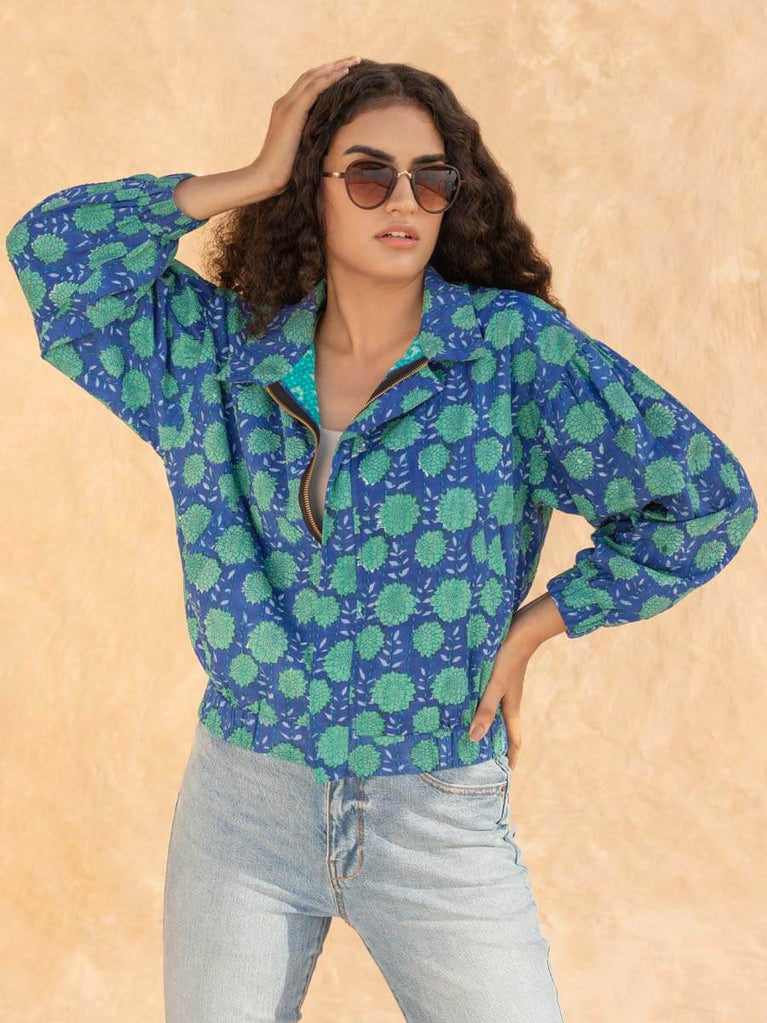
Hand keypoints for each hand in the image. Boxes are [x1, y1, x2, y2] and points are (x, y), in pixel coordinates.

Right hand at [252, 56, 361, 193]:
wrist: (266, 177)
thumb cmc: (286, 173)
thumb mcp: (303, 150)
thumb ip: (313, 139)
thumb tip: (333, 142)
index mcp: (286, 110)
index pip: (308, 85)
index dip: (327, 75)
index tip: (346, 71)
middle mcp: (284, 103)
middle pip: (311, 75)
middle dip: (334, 65)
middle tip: (355, 59)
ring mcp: (286, 106)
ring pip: (313, 77)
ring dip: (335, 67)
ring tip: (354, 61)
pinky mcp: (292, 113)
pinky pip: (313, 89)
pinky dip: (329, 79)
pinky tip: (344, 73)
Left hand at [468, 639, 529, 771]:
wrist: (522, 630)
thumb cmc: (507, 658)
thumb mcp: (494, 685)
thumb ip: (485, 710)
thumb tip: (475, 738)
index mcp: (512, 708)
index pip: (514, 740)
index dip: (512, 757)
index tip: (508, 774)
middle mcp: (510, 701)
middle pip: (506, 729)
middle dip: (499, 746)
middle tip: (485, 760)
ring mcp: (506, 689)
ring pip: (498, 714)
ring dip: (490, 726)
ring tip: (475, 736)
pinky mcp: (500, 677)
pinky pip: (493, 700)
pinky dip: (484, 708)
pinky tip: (471, 704)